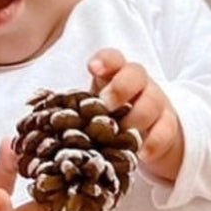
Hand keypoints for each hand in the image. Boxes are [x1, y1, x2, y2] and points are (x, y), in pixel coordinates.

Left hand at [88, 48, 184, 182]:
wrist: (147, 134)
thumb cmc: (111, 118)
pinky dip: (153, 141)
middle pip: (135, 74)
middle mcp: (139, 83)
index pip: (113, 58)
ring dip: (135, 118)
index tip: (92, 68)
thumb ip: (78, 107)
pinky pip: (165, 130)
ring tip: (120, 134)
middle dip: (120, 88)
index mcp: (117, 73)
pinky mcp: (168, 125)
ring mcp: (157, 102)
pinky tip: (140, 153)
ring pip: (151, 102)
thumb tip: (43, 121)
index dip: (104, 60)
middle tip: (106, 106)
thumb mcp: (94, 108)